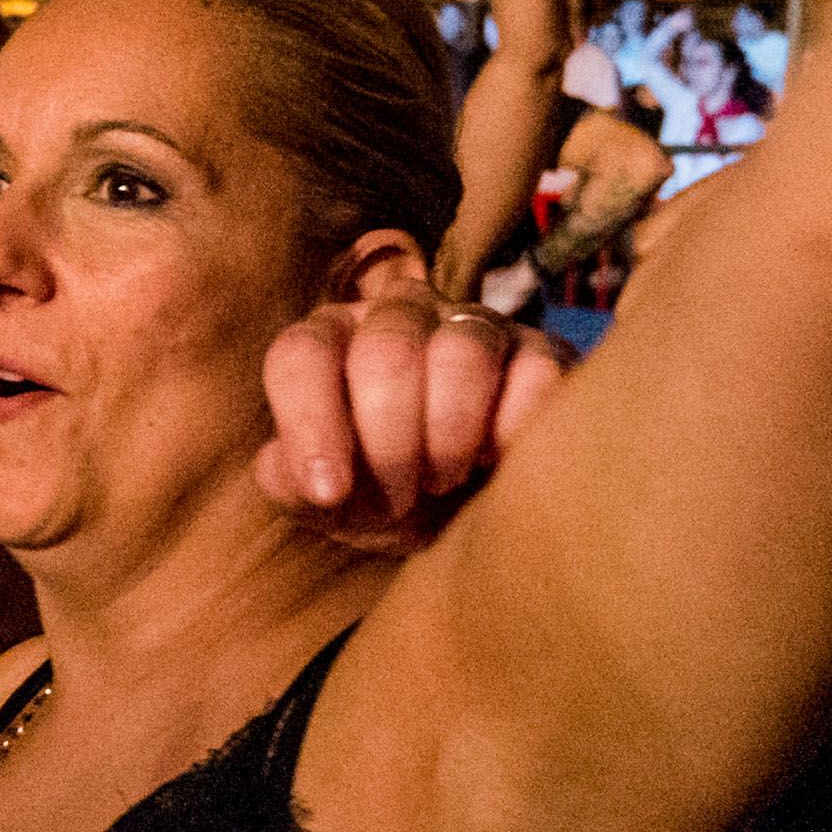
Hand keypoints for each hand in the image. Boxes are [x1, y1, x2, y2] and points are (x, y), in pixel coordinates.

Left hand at [251, 285, 570, 550]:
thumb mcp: (328, 499)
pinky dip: (514, 431)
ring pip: (460, 353)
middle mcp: (399, 314)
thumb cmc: (380, 496)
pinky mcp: (541, 352)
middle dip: (388, 444)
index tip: (329, 491)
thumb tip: (298, 472)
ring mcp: (473, 325)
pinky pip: (535, 372)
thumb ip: (290, 481)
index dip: (311, 425)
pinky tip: (498, 462)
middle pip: (385, 353)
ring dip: (449, 436)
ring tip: (444, 481)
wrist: (465, 517)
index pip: (302, 354)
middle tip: (398, 498)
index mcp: (331, 340)